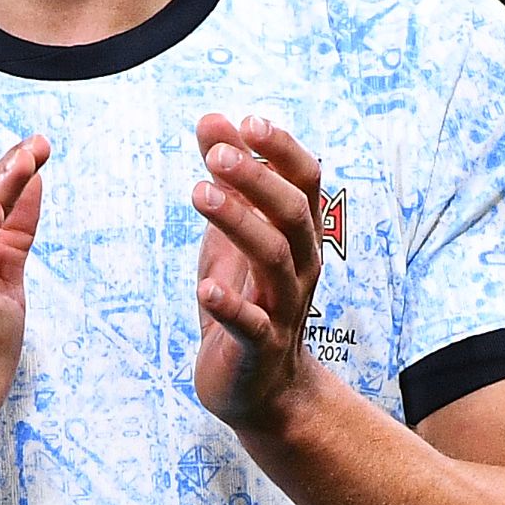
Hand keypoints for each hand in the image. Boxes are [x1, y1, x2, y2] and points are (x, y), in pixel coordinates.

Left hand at [191, 114, 324, 433]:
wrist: (260, 386)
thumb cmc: (246, 296)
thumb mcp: (233, 231)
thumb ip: (227, 177)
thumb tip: (212, 118)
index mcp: (298, 234)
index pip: (306, 181)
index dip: (281, 149)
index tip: (247, 121)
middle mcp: (300, 265)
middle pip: (292, 214)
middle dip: (257, 179)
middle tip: (215, 155)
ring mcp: (283, 308)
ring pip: (273, 259)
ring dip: (238, 223)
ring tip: (199, 193)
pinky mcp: (258, 348)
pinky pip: (252, 325)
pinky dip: (230, 306)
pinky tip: (204, 289)